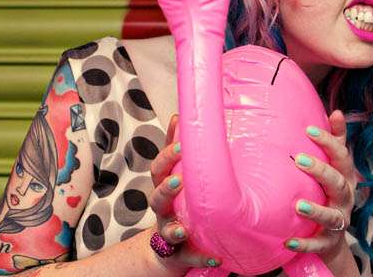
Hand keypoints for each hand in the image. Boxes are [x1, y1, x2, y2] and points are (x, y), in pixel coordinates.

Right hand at [147, 114, 220, 271]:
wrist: (170, 246)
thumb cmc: (177, 201)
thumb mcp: (176, 173)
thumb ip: (176, 147)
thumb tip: (178, 114)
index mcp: (164, 186)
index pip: (159, 169)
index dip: (168, 157)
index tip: (183, 146)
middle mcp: (162, 209)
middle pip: (156, 198)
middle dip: (166, 189)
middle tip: (179, 180)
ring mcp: (169, 232)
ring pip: (167, 230)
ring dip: (175, 228)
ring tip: (184, 229)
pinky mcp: (179, 254)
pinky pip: (188, 257)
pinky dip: (200, 258)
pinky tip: (216, 258)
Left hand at [290, 110, 357, 269]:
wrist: (331, 239)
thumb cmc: (329, 194)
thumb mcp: (335, 168)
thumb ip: (336, 141)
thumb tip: (336, 111)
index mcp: (346, 178)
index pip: (342, 157)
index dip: (329, 142)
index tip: (309, 130)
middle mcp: (345, 199)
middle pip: (338, 183)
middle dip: (321, 172)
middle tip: (299, 160)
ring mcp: (339, 222)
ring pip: (332, 216)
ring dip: (316, 210)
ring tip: (298, 205)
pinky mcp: (328, 243)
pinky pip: (318, 245)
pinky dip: (305, 244)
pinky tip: (288, 241)